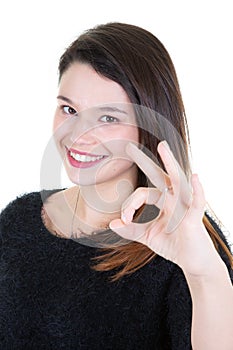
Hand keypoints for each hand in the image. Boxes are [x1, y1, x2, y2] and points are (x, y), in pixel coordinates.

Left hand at [110, 141, 221, 275]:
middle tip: (130, 147)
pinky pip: (197, 201)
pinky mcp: (193, 217)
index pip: (142, 193)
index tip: (124, 219)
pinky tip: (194, 177)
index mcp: (163, 202)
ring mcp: (184, 205)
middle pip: (158, 175)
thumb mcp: (147, 236)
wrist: (192, 262)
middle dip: (144, 161)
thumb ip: (130, 229)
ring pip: (177, 180)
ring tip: (162, 147)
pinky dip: (197, 190)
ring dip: (170, 163)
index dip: (130, 205)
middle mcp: (173, 199)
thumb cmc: (173, 245)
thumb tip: (112, 223)